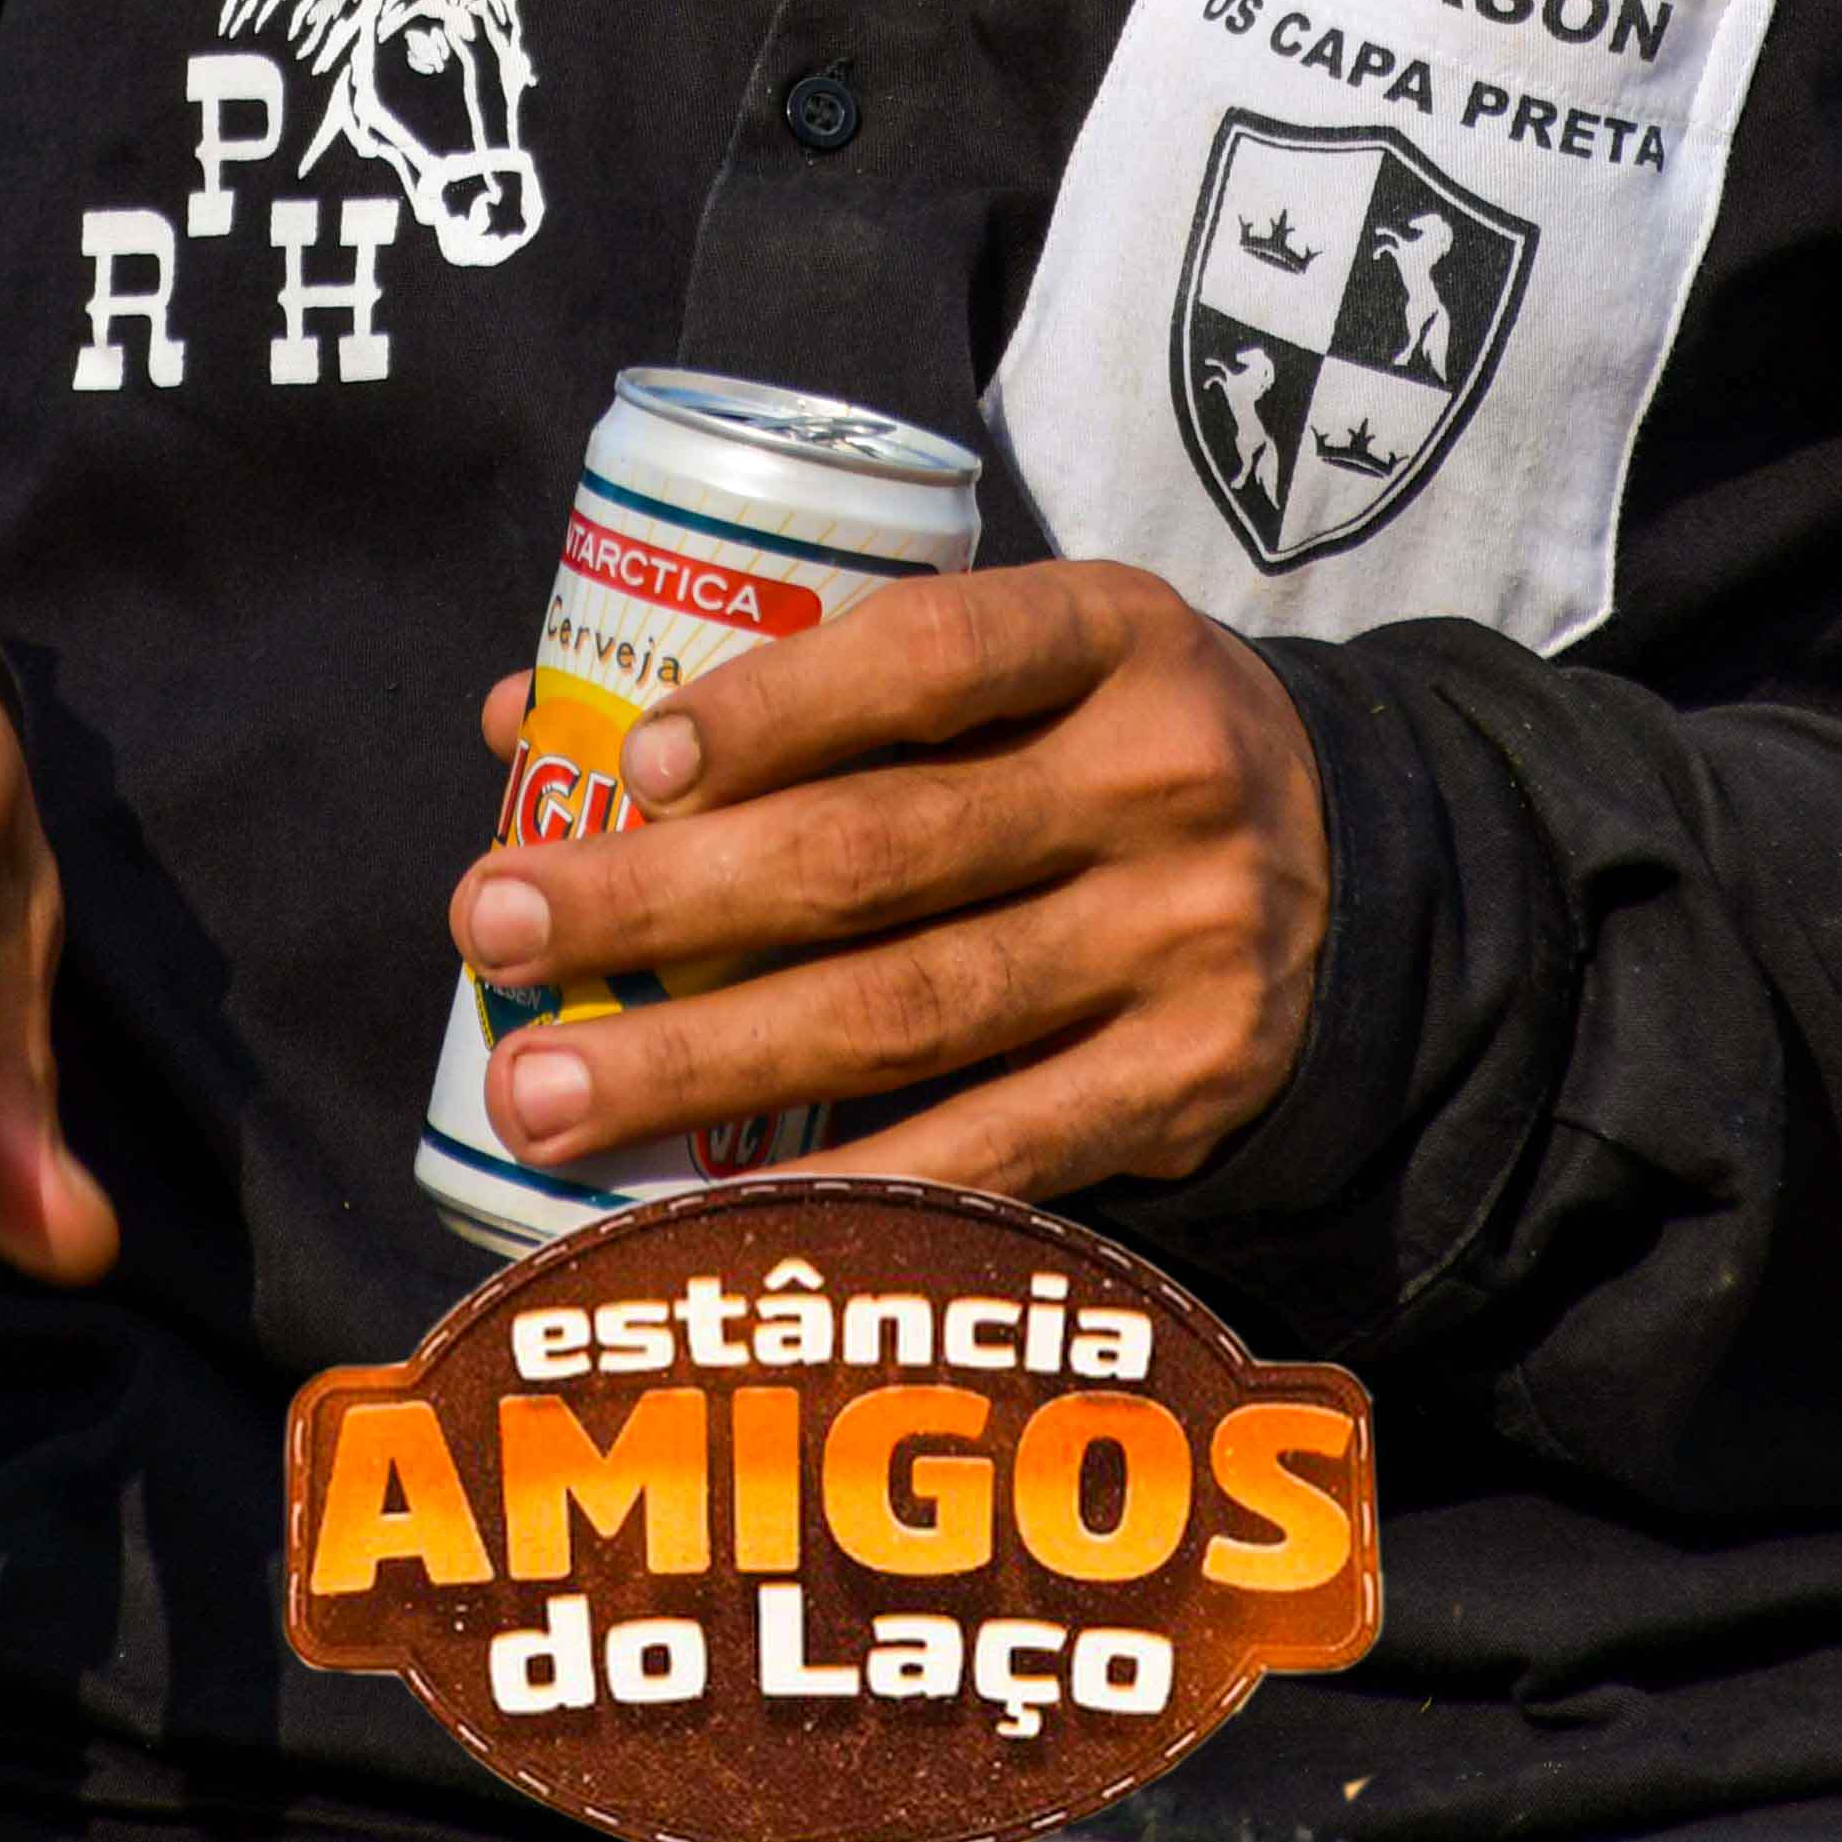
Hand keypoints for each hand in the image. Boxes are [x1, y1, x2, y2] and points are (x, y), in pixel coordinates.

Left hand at [450, 561, 1328, 1200]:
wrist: (1351, 871)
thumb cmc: (1096, 746)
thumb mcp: (1019, 663)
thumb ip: (813, 675)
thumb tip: (523, 717)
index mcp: (1113, 632)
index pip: (934, 654)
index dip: (778, 704)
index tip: (629, 761)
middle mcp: (1160, 779)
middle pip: (879, 853)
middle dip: (663, 903)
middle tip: (491, 928)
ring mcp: (1182, 943)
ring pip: (907, 1014)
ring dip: (700, 1062)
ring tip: (540, 1092)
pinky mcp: (1186, 1088)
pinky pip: (990, 1151)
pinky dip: (839, 1186)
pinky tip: (703, 1209)